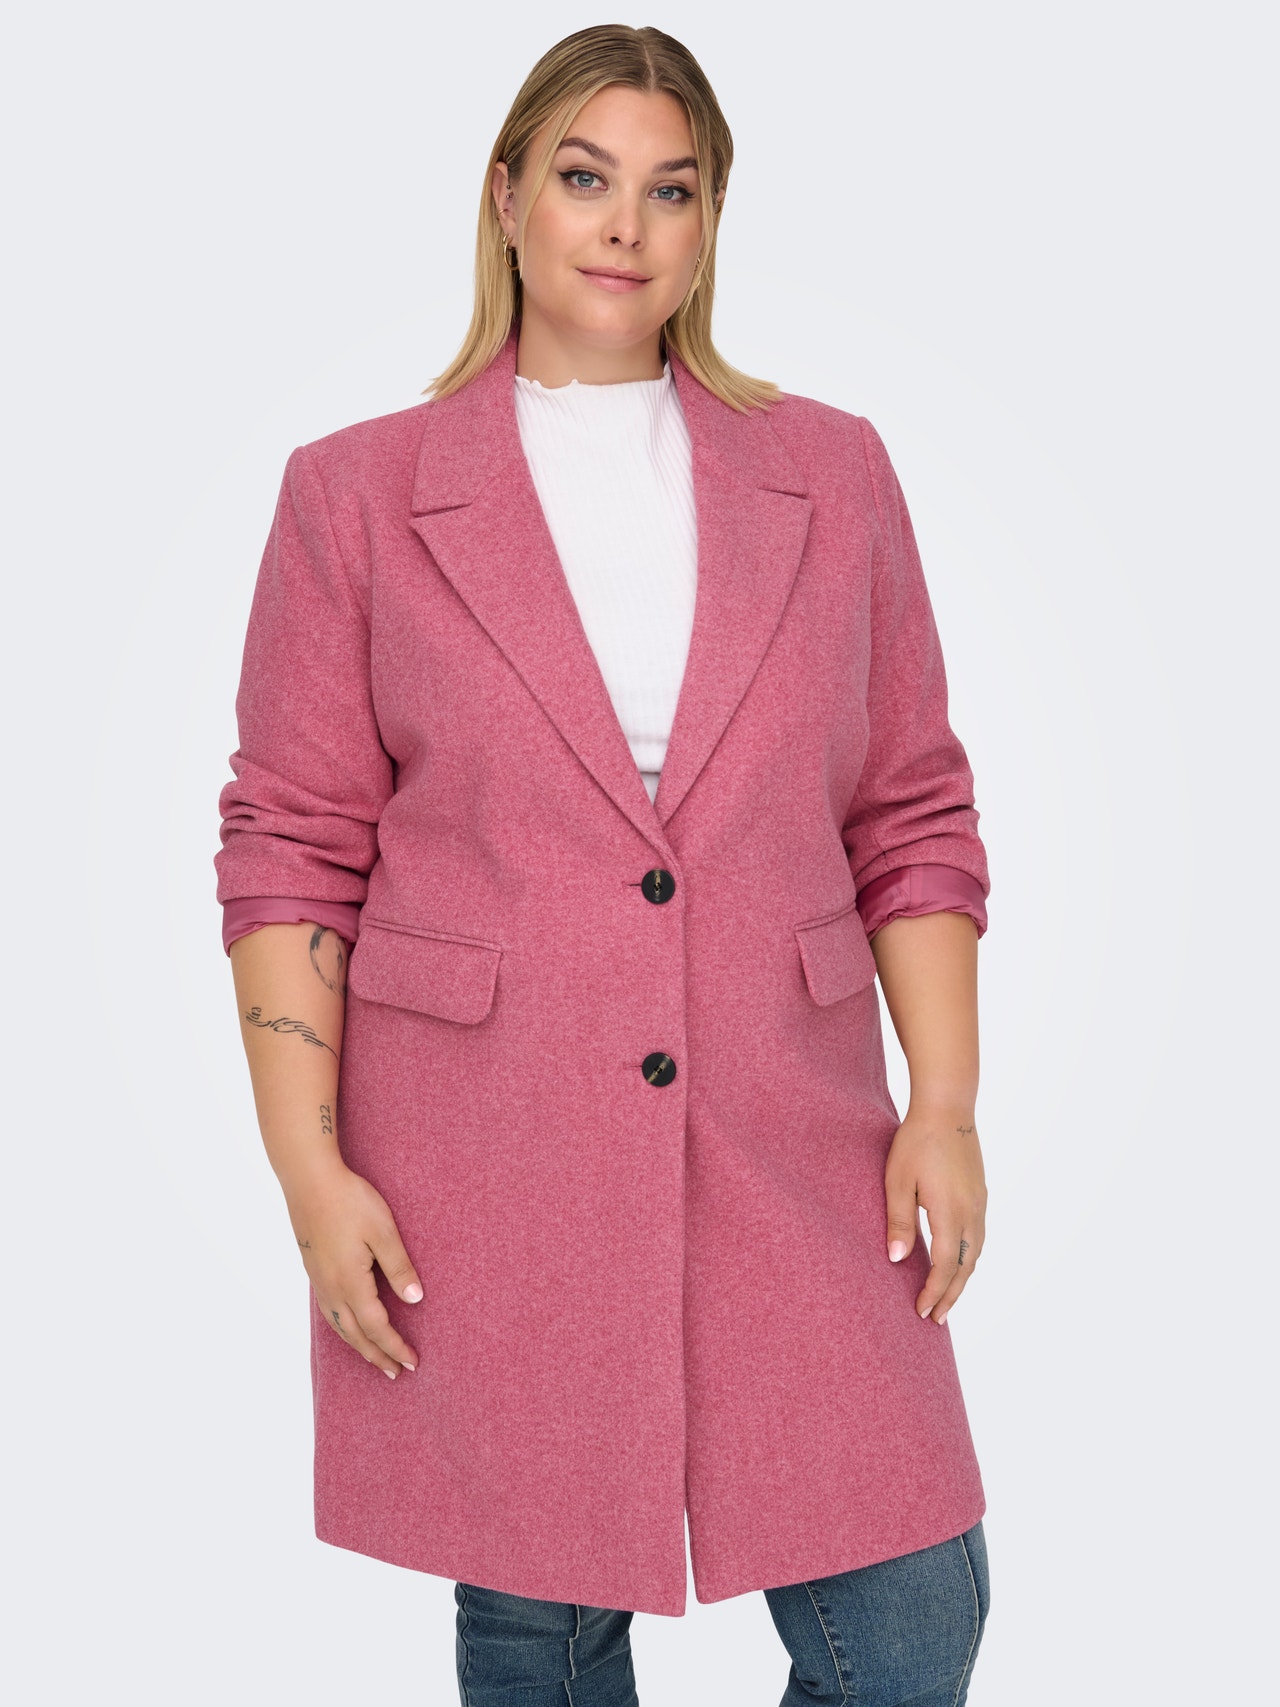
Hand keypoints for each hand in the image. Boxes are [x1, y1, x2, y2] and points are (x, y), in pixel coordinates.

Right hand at [286, 1161, 422, 1376]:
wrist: (309, 1180)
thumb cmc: (350, 1201)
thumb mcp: (384, 1231)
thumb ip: (399, 1267)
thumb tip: (415, 1299)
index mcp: (350, 1283)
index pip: (377, 1328)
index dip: (395, 1347)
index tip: (412, 1363)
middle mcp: (331, 1289)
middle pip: (355, 1335)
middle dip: (377, 1356)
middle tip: (395, 1372)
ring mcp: (319, 1281)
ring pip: (339, 1326)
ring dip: (358, 1345)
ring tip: (374, 1357)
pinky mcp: (313, 1269)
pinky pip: (329, 1312)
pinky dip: (343, 1328)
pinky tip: (349, 1324)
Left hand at [884, 1109, 986, 1324]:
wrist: (947, 1107)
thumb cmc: (916, 1141)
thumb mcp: (898, 1181)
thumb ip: (899, 1221)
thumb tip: (897, 1260)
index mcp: (950, 1212)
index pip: (945, 1266)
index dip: (934, 1292)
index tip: (921, 1312)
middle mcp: (971, 1213)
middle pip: (965, 1267)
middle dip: (951, 1295)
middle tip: (935, 1318)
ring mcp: (980, 1203)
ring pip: (975, 1253)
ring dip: (962, 1279)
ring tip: (947, 1297)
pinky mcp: (980, 1194)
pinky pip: (978, 1237)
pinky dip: (968, 1258)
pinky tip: (957, 1261)